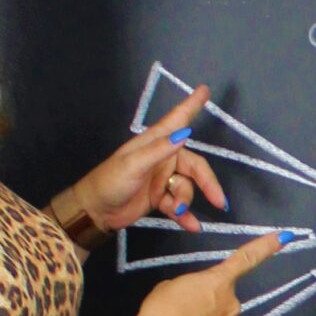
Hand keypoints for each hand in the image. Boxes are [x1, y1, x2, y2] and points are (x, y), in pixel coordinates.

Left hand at [65, 87, 230, 236]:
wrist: (96, 210)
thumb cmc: (110, 180)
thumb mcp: (134, 164)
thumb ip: (159, 150)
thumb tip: (185, 134)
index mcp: (155, 142)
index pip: (177, 120)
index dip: (191, 105)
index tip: (204, 89)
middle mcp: (163, 158)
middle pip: (194, 167)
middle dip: (207, 183)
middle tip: (219, 201)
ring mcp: (162, 179)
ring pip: (187, 188)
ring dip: (185, 201)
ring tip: (177, 212)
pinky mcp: (160, 198)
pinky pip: (179, 206)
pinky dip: (185, 216)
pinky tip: (191, 225)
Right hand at [128, 234, 287, 315]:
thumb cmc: (160, 311)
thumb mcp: (173, 286)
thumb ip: (194, 288)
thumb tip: (200, 302)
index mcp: (218, 281)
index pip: (246, 259)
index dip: (266, 247)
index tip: (284, 237)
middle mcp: (231, 304)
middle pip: (225, 300)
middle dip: (210, 304)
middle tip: (187, 313)